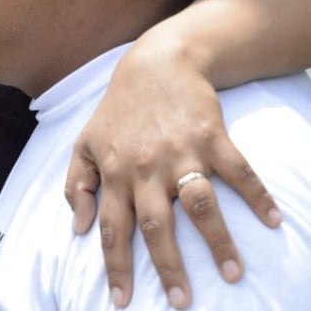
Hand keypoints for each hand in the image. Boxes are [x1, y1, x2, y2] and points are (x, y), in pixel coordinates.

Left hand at [64, 39, 279, 308]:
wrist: (156, 64)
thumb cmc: (118, 110)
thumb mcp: (85, 142)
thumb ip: (77, 184)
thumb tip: (78, 227)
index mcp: (114, 172)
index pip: (112, 228)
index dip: (115, 265)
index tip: (121, 301)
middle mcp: (146, 167)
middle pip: (157, 226)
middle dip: (168, 268)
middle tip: (181, 303)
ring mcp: (181, 152)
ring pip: (200, 205)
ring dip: (218, 242)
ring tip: (234, 275)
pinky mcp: (213, 137)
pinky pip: (238, 172)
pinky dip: (257, 197)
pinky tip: (273, 221)